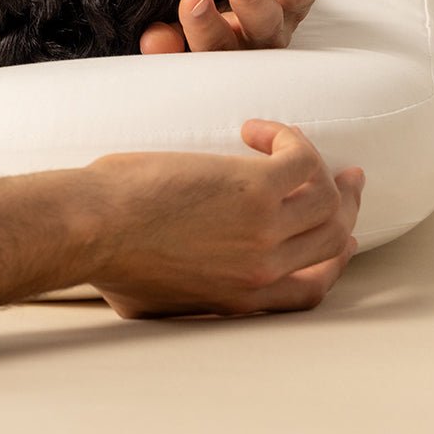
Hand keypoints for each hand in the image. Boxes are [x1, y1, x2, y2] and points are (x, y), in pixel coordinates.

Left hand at [86, 119, 363, 318]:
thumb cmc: (103, 259)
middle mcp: (263, 271)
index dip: (333, 258)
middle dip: (346, 205)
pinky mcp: (254, 188)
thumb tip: (183, 282)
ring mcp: (264, 231)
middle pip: (332, 238)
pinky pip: (299, 159)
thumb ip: (185, 297)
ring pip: (325, 197)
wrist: (88, 230)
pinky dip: (288, 139)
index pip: (313, 288)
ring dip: (317, 163)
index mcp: (243, 300)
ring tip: (286, 141)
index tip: (341, 233)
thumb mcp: (153, 303)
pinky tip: (256, 130)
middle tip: (345, 176)